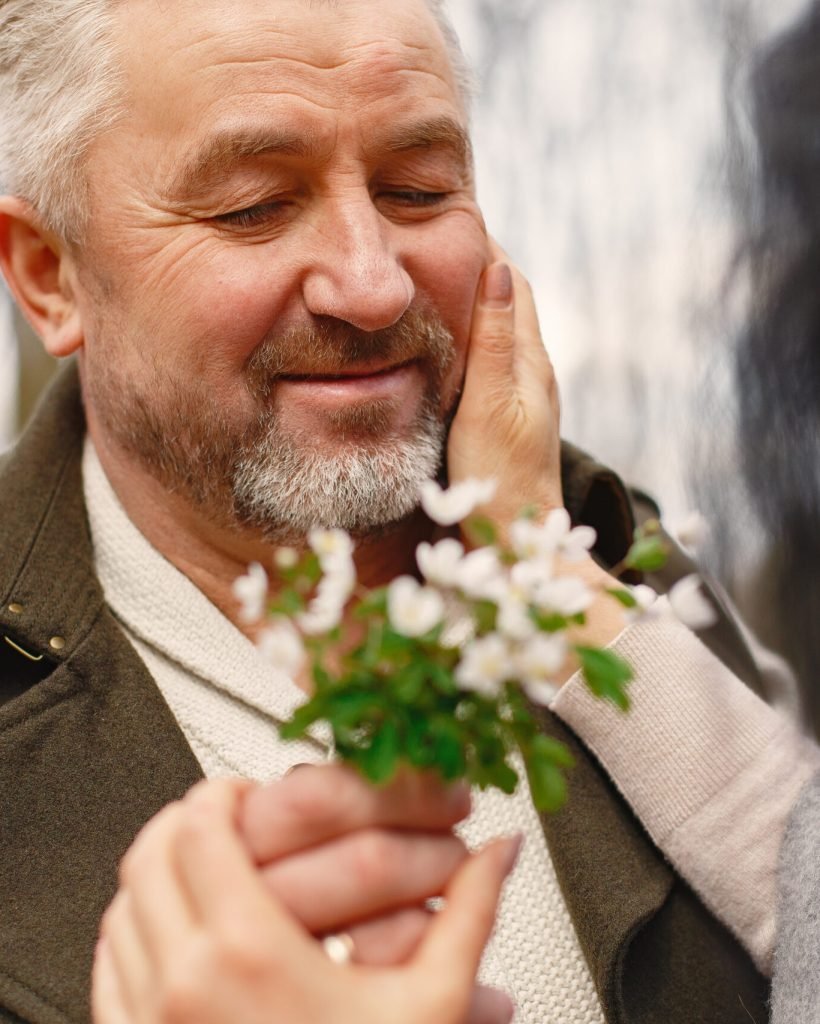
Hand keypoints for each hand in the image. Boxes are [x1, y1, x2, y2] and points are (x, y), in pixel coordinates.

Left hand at [93, 779, 518, 1023]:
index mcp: (251, 953)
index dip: (218, 794)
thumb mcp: (431, 1007)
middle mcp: (184, 984)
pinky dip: (133, 934)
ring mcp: (150, 1023)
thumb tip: (500, 856)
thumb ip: (470, 915)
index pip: (198, 829)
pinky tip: (174, 938)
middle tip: (219, 818)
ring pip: (122, 909)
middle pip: (150, 857)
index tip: (244, 792)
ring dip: (155, 875)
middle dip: (182, 822)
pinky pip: (109, 970)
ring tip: (199, 871)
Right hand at [447, 240, 561, 534]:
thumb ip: (495, 341)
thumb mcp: (490, 406)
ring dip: (472, 297)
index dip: (486, 244)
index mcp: (531, 362)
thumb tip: (499, 268)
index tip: (451, 211)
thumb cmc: (500, 480)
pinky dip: (468, 333)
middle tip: (433, 232)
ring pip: (499, 328)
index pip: (513, 283)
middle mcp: (532, 371)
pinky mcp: (506, 415)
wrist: (519, 540)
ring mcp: (521, 394)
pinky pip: (490, 357)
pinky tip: (442, 337)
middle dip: (477, 262)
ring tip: (433, 271)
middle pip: (509, 299)